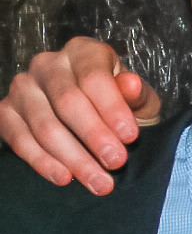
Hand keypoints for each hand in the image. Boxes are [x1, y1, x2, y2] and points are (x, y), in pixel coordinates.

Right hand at [0, 38, 158, 194]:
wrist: (94, 113)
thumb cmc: (119, 104)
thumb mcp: (137, 98)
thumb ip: (136, 94)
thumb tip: (131, 85)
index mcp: (82, 52)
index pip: (94, 79)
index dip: (112, 109)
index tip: (131, 137)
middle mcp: (47, 64)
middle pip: (68, 103)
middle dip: (94, 137)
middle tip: (117, 162)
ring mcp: (22, 87)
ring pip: (45, 126)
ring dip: (73, 157)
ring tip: (98, 181)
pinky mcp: (6, 111)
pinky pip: (19, 139)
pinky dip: (42, 161)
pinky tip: (64, 177)